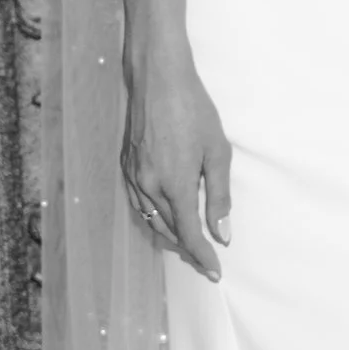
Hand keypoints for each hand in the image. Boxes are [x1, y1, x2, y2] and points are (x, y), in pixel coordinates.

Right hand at [122, 45, 232, 278]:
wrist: (158, 78)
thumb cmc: (194, 110)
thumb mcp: (217, 153)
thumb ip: (219, 197)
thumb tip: (222, 233)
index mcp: (175, 184)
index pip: (189, 235)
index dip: (203, 256)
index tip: (216, 271)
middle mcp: (150, 186)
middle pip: (169, 232)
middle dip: (189, 250)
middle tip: (208, 260)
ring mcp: (134, 176)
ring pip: (152, 221)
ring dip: (171, 237)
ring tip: (190, 244)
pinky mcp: (127, 166)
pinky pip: (140, 205)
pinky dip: (154, 218)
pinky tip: (166, 218)